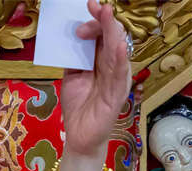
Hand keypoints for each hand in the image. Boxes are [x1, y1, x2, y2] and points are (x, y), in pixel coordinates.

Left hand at [60, 0, 131, 159]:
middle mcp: (114, 68)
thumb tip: (73, 34)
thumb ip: (74, 56)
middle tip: (96, 6)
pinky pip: (119, 75)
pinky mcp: (116, 96)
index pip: (104, 34)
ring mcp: (117, 81)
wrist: (79, 137)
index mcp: (104, 61)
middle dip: (104, 20)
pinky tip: (118, 46)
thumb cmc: (79, 106)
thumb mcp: (72, 75)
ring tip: (108, 15)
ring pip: (118, 52)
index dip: (96, 21)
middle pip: (113, 38)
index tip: (87, 8)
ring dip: (113, 32)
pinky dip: (118, 59)